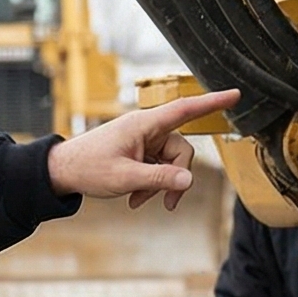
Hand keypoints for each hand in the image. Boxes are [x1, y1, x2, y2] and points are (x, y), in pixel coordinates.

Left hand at [45, 87, 242, 209]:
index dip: (212, 102)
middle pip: (180, 150)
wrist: (61, 172)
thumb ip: (159, 178)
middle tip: (168, 202)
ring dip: (160, 184)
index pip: (185, 109)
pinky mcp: (138, 152)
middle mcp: (146, 129)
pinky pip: (157, 168)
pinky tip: (135, 199)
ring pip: (170, 162)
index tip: (235, 94)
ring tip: (139, 201)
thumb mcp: (125, 177)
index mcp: (144, 124)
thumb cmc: (88, 167)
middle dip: (176, 177)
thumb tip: (189, 180)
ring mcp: (143, 141)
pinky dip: (151, 184)